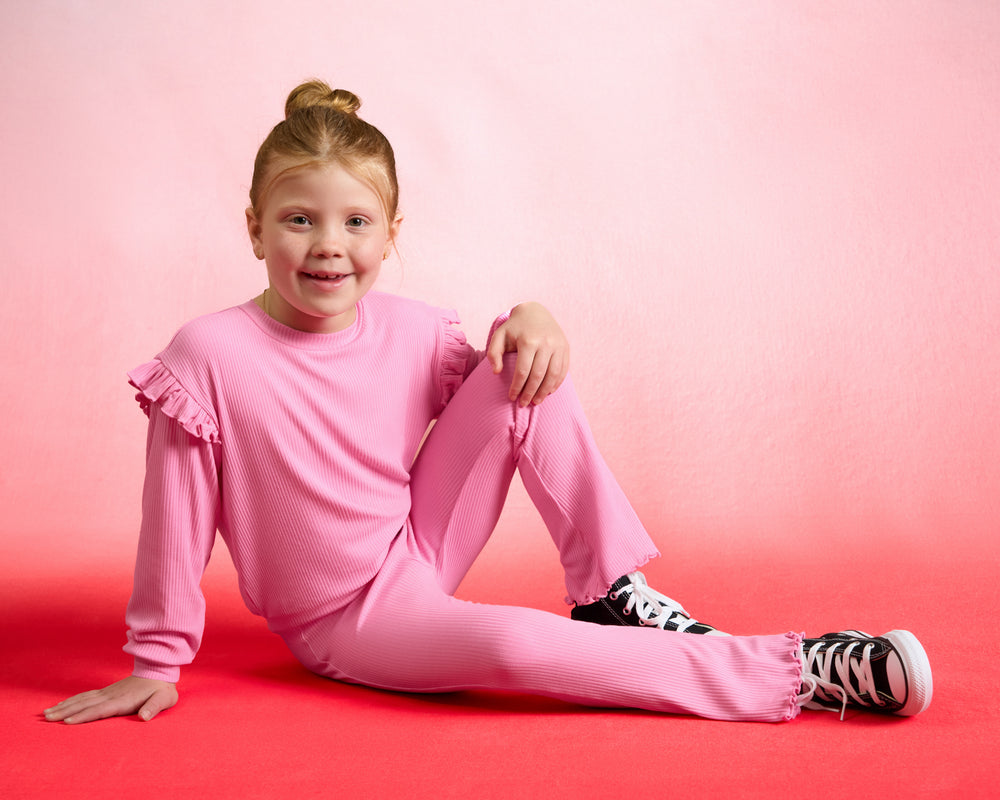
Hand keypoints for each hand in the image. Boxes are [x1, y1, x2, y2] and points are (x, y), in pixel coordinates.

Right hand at [43, 676, 177, 723]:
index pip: (100, 710)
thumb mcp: (164, 699)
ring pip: (82, 699)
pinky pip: (86, 696)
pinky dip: (72, 700)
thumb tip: (144, 717)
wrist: (159, 671)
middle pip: (85, 705)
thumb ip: (154, 707)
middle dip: (65, 712)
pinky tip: (62, 704)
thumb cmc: (161, 689)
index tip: (67, 722)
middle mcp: (111, 696)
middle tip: (46, 718)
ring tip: (47, 712)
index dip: (84, 716)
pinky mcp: (107, 691)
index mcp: (122, 701)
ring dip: (64, 706)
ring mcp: (107, 692)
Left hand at [486, 302, 569, 405]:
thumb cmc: (514, 328)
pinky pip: (563, 370)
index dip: (517, 387)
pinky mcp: (566, 348)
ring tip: (536, 402)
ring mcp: (558, 346)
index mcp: (528, 341)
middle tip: (523, 404)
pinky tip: (547, 392)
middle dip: (530, 393)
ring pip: (553, 375)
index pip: (523, 371)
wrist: (535, 312)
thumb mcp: (499, 335)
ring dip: (544, 392)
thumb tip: (496, 372)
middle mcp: (546, 343)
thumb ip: (493, 353)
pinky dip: (556, 384)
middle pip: (539, 375)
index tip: (512, 397)